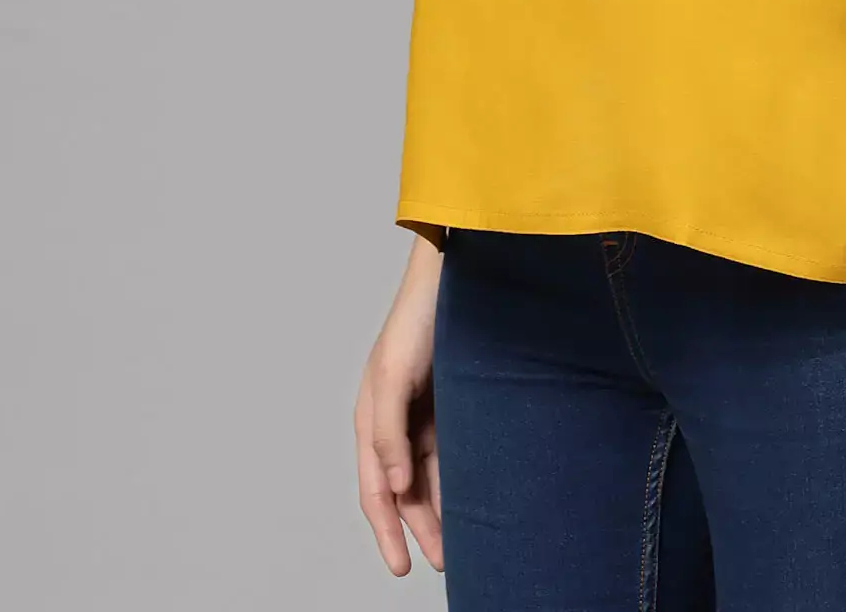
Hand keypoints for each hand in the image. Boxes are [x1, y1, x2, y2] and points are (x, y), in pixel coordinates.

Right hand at [355, 243, 444, 575]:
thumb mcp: (392, 377)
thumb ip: (387, 434)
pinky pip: (451, 453)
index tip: (403, 567)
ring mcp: (424, 415)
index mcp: (371, 420)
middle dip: (420, 529)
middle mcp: (396, 423)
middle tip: (442, 564)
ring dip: (441, 510)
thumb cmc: (416, 321)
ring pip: (430, 477)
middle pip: (404, 492)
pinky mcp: (452, 404)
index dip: (387, 531)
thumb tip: (394, 487)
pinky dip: (457, 480)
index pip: (376, 491)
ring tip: (463, 545)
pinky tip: (474, 499)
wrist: (454, 278)